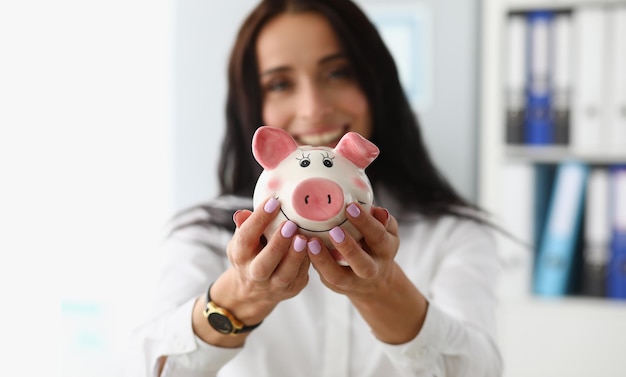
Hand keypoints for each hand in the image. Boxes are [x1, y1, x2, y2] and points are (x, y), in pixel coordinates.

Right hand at [213, 197, 309, 324]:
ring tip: (304, 238)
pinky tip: (314, 246)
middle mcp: (254, 274)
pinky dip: (307, 261)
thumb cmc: (251, 254)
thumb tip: (242, 213)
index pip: (246, 237)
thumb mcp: (242, 240)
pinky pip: (301, 276)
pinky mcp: (292, 289)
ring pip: (285, 275)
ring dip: (295, 256)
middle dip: (277, 245)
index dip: (258, 220)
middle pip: (263, 264)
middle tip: (290, 225)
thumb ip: (244, 225)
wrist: (254, 290)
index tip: (273, 202)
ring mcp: (273, 285)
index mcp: (240, 256)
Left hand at [307, 202, 399, 297]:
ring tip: (311, 242)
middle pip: (362, 264)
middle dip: (348, 248)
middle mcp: (371, 269)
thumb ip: (384, 221)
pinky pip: (323, 275)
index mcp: (385, 250)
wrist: (375, 283)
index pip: (378, 236)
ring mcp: (352, 281)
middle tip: (334, 231)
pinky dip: (313, 262)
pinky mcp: (335, 285)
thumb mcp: (388, 233)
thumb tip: (377, 210)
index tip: (350, 207)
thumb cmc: (377, 248)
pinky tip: (303, 247)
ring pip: (337, 276)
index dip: (365, 222)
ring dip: (323, 260)